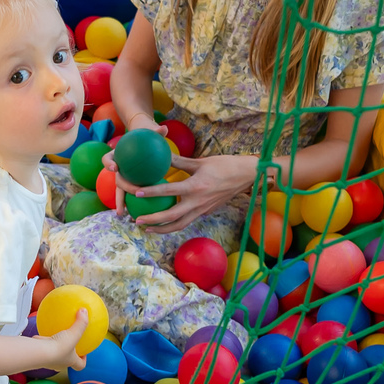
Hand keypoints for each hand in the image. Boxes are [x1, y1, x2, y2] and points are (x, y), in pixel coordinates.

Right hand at [36, 309, 88, 370]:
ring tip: (56, 337)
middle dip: (68, 354)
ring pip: (54, 354)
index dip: (83, 360)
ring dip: (55, 347)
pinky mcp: (39, 354)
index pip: (80, 365)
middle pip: (66, 361)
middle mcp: (60, 363)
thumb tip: (85, 312)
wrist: (40, 352)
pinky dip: (44, 341)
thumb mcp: (74, 333)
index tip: (84, 353)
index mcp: (70, 361)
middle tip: (69, 344)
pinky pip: (43, 346)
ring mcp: (48, 360)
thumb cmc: (59, 347)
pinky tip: (43, 332)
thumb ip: (80, 323)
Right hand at [101, 120, 167, 214]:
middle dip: (122, 188)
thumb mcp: (151, 132)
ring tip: (123, 213)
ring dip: (120, 202)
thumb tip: (163, 129)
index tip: (115, 168)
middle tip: (133, 192)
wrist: (144, 140)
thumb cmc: (147, 135)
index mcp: (117, 155)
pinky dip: (133, 203)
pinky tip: (141, 213)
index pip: (108, 159)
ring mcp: (123, 177)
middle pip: (117, 179)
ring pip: (120, 191)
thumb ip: (156, 131)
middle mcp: (118, 168)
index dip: (109, 164)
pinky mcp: (131, 184)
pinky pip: (132, 194)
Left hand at [124, 154, 259, 233]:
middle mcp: (198, 202)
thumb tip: (160, 154)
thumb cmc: (224, 165)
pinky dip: (173, 225)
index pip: (169, 190)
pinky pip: (187, 222)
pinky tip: (163, 223)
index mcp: (196, 187)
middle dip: (153, 220)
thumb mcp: (200, 161)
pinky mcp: (205, 213)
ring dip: (162, 228)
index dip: (152, 192)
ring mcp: (202, 210)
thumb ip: (179, 161)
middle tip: (136, 220)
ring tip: (147, 228)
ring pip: (179, 225)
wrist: (246, 176)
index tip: (137, 192)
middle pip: (172, 217)